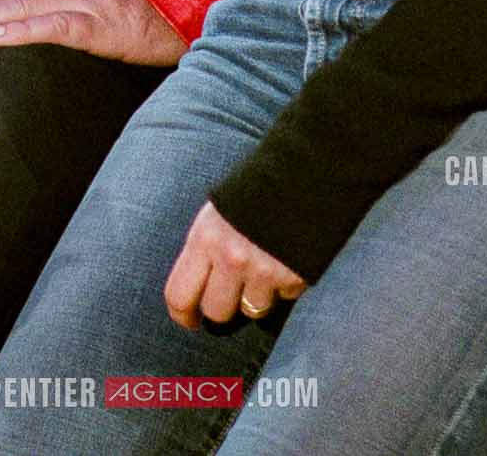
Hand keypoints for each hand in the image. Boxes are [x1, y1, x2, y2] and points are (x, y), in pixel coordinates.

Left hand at [165, 198, 306, 328]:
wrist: (307, 167)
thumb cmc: (258, 186)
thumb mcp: (220, 210)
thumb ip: (206, 247)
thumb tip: (197, 286)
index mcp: (205, 236)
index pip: (179, 293)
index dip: (182, 314)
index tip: (190, 320)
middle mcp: (230, 257)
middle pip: (216, 312)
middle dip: (224, 307)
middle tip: (233, 293)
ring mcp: (263, 269)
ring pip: (252, 310)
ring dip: (258, 296)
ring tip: (266, 264)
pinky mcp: (293, 276)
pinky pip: (284, 298)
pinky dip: (285, 285)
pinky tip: (289, 256)